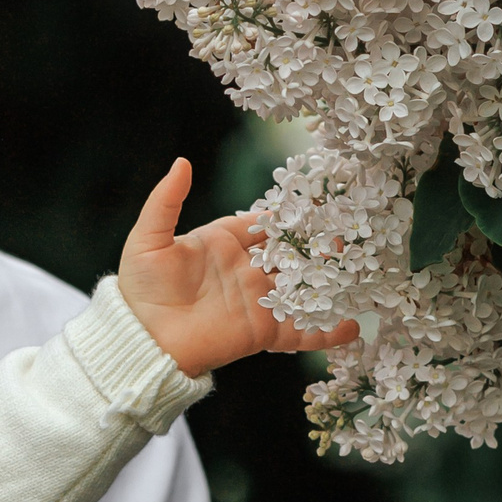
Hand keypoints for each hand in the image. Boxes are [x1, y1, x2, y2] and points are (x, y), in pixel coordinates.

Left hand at [118, 157, 359, 378]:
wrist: (142, 340)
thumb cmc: (141, 288)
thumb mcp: (150, 238)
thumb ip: (167, 200)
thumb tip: (182, 162)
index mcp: (223, 244)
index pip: (263, 225)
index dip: (288, 215)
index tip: (317, 204)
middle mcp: (245, 271)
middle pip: (290, 254)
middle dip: (318, 246)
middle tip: (346, 236)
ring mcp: (257, 302)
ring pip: (302, 289)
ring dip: (330, 283)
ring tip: (360, 275)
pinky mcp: (262, 333)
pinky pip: (301, 332)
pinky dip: (327, 333)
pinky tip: (353, 328)